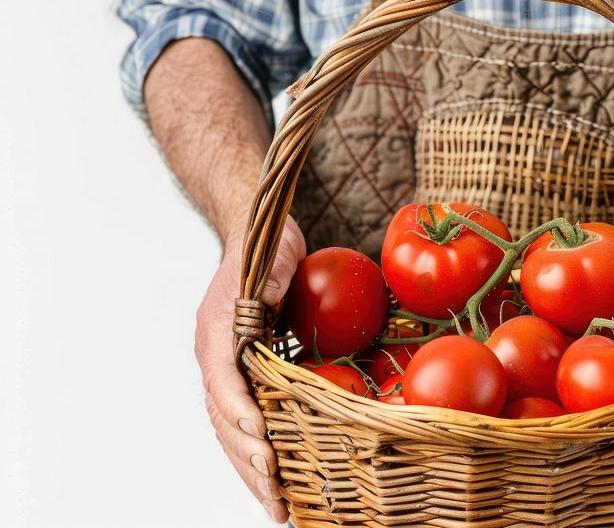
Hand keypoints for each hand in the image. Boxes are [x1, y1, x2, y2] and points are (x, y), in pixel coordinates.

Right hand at [194, 215, 306, 522]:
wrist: (253, 235)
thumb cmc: (265, 245)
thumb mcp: (272, 256)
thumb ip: (268, 279)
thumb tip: (268, 297)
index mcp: (216, 328)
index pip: (222, 376)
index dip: (238, 409)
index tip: (259, 437)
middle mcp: (214, 354)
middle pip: (223, 417)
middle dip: (249, 459)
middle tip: (276, 496)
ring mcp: (224, 368)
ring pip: (229, 431)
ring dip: (251, 471)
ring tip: (277, 507)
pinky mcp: (241, 375)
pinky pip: (242, 423)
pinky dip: (255, 454)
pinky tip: (274, 481)